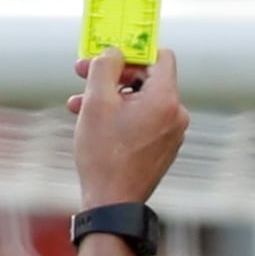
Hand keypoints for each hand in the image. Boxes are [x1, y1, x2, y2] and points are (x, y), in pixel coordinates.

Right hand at [67, 45, 186, 208]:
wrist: (112, 205)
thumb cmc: (104, 156)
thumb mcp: (96, 102)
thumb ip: (104, 67)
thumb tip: (112, 52)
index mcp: (165, 99)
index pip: (160, 56)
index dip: (133, 50)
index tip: (110, 52)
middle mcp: (175, 115)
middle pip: (146, 78)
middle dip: (112, 74)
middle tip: (82, 74)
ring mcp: (171, 134)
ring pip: (140, 100)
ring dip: (110, 96)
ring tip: (78, 104)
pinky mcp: (162, 148)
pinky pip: (143, 120)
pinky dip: (120, 115)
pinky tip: (93, 121)